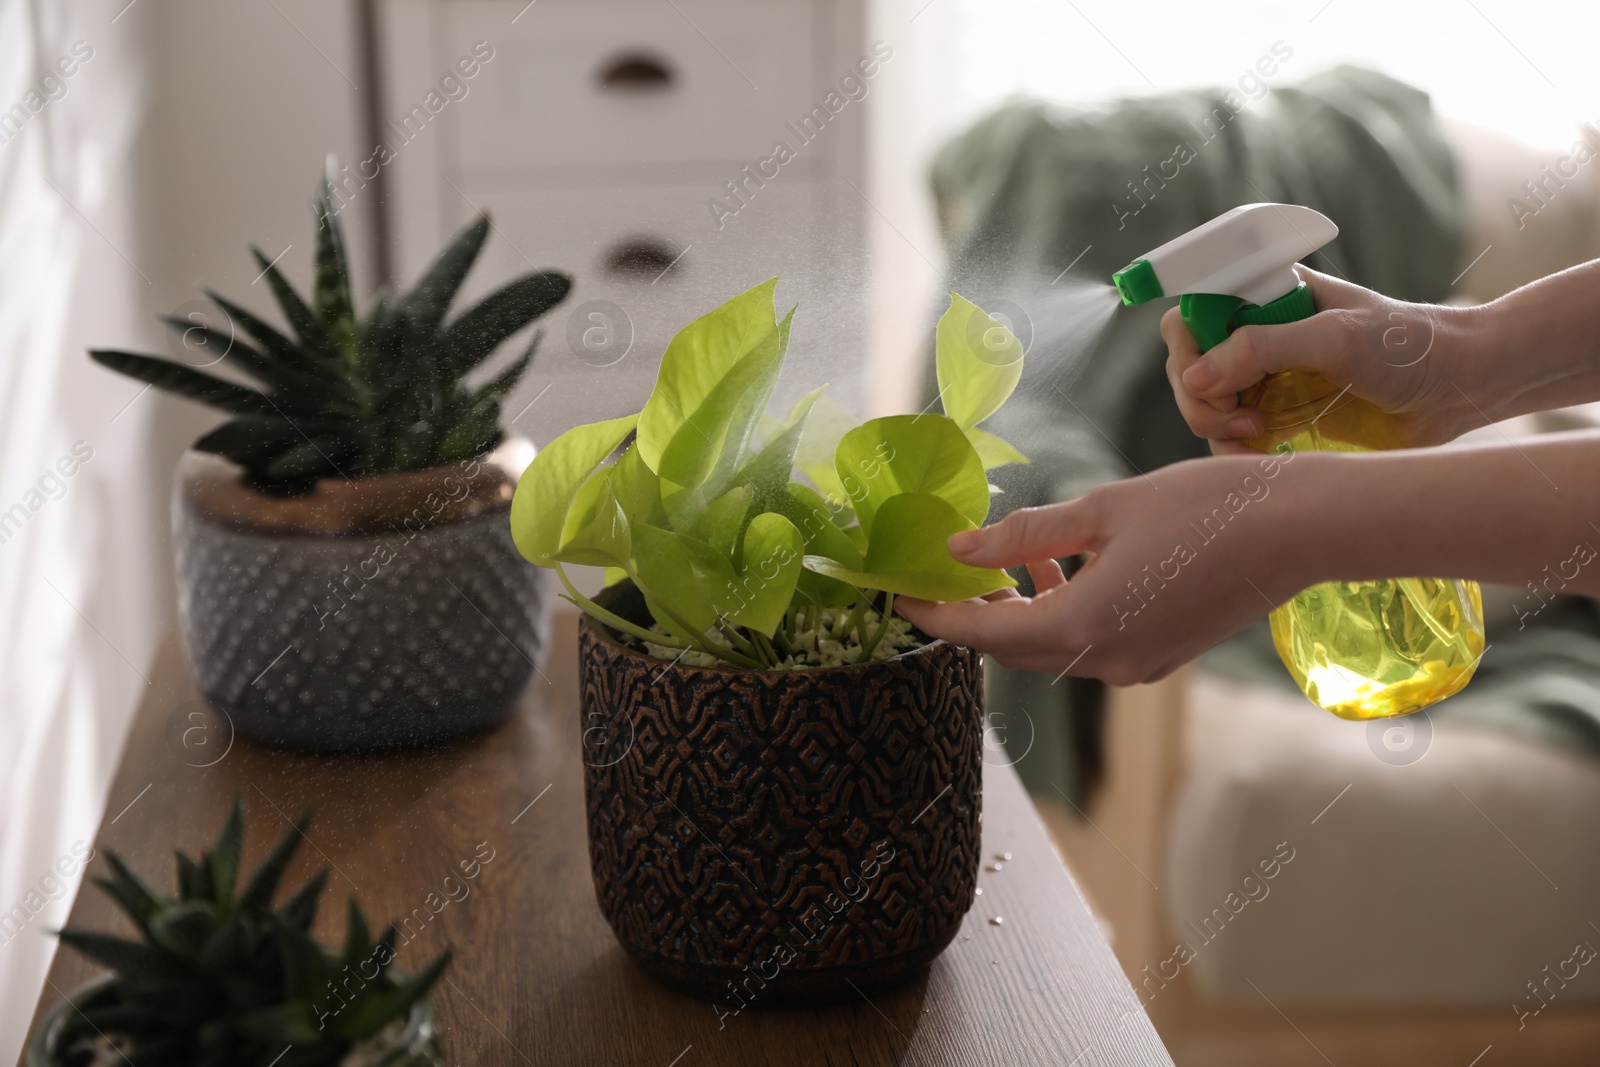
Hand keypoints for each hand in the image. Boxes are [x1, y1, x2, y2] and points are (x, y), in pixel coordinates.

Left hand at [896, 451, 1320, 684]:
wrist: (1301, 529)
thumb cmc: (1206, 507)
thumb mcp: (1104, 509)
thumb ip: (1024, 535)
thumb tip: (958, 550)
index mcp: (1086, 627)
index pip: (985, 636)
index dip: (937, 617)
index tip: (899, 595)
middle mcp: (1108, 661)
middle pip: (1015, 649)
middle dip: (973, 615)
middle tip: (941, 576)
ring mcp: (1139, 664)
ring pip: (1053, 646)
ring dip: (1019, 610)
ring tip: (1000, 560)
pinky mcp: (1161, 653)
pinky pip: (1089, 641)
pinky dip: (1061, 609)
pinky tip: (1057, 562)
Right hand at [1161, 267, 1481, 453]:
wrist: (1460, 388)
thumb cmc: (1407, 346)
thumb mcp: (1333, 339)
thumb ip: (1262, 349)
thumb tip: (1196, 380)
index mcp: (1265, 297)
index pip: (1191, 316)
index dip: (1189, 349)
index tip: (1211, 378)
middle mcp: (1256, 336)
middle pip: (1187, 367)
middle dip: (1201, 399)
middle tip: (1240, 420)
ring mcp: (1265, 380)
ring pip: (1203, 407)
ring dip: (1216, 429)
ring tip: (1257, 438)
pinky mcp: (1279, 420)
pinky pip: (1230, 440)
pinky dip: (1234, 453)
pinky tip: (1264, 456)